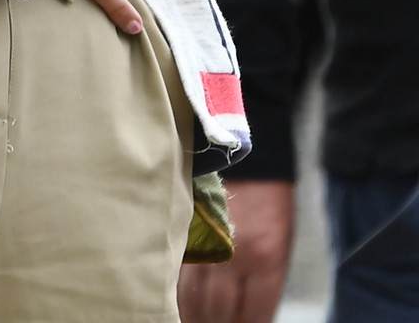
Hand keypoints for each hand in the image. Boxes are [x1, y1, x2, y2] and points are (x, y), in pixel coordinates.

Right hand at [178, 180, 293, 322]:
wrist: (255, 153)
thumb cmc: (272, 203)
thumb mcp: (282, 245)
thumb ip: (265, 283)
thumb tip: (250, 316)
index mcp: (266, 261)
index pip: (254, 315)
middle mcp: (235, 255)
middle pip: (218, 309)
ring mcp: (206, 240)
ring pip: (192, 293)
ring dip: (192, 313)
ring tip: (192, 319)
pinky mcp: (186, 227)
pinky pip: (177, 269)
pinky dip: (176, 287)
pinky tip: (177, 298)